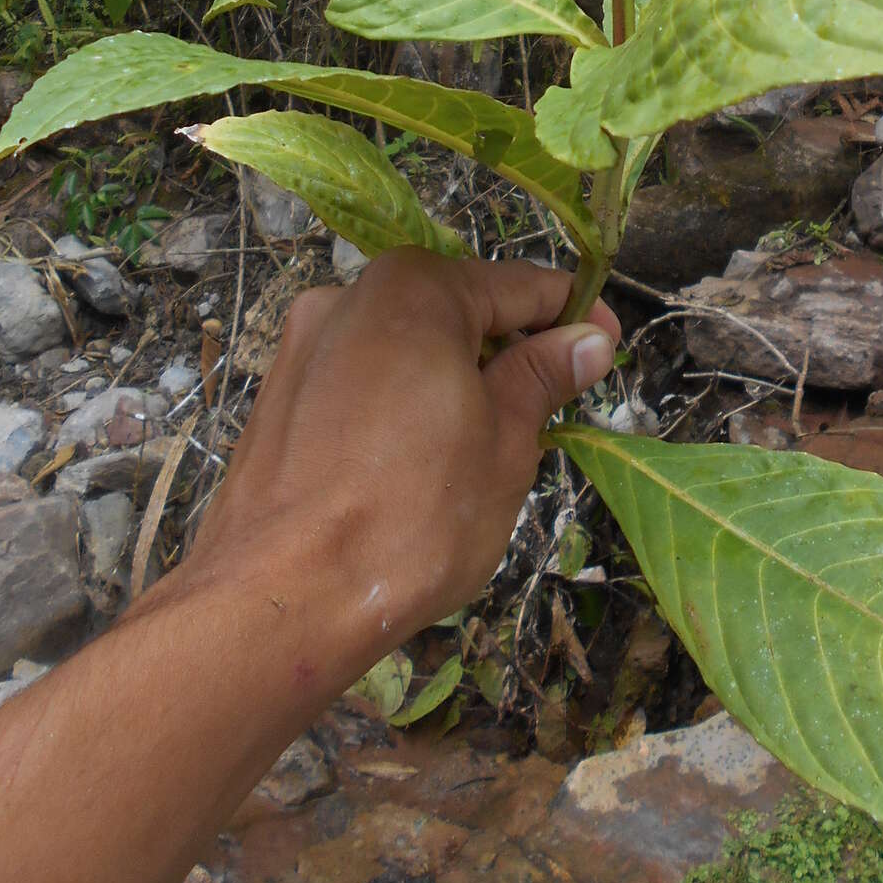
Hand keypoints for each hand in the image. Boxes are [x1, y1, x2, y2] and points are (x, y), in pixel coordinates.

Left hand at [192, 249, 620, 666]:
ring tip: (484, 452)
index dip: (571, 316)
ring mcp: (303, 347)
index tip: (606, 348)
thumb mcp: (507, 442)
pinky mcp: (276, 398)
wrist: (280, 598)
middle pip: (454, 310)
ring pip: (404, 349)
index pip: (517, 285)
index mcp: (413, 289)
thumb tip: (586, 338)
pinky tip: (415, 468)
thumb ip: (543, 376)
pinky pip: (358, 383)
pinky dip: (398, 406)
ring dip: (452, 382)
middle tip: (553, 412)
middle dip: (507, 352)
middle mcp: (348, 297)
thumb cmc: (412, 516)